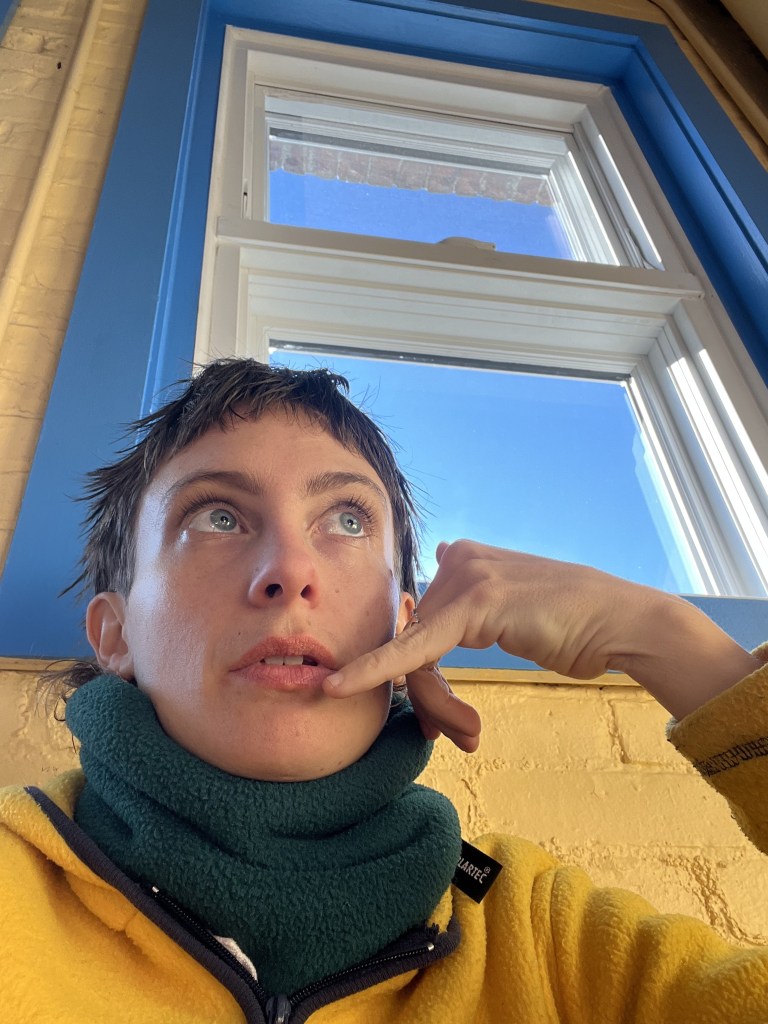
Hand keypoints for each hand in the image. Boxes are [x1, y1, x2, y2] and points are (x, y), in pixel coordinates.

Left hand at [324, 540, 761, 746]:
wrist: (621, 623)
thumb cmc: (574, 626)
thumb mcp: (512, 606)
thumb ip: (472, 593)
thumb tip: (440, 554)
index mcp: (463, 558)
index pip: (418, 622)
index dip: (402, 668)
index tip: (385, 701)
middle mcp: (458, 559)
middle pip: (413, 640)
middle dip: (429, 697)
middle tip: (458, 735)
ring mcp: (465, 577)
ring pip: (416, 655)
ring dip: (438, 705)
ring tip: (470, 733)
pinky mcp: (474, 602)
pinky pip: (416, 651)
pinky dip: (378, 673)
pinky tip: (341, 687)